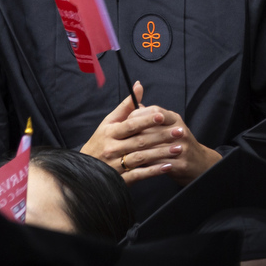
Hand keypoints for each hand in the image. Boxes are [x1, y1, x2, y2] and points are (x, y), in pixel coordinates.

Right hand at [80, 82, 222, 184]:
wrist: (85, 170)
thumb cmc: (101, 141)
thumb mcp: (109, 123)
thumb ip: (126, 106)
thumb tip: (139, 85)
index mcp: (109, 133)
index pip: (130, 125)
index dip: (146, 121)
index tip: (162, 116)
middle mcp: (112, 149)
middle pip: (139, 141)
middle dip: (161, 136)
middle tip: (180, 132)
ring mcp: (115, 165)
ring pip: (141, 158)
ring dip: (161, 153)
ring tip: (178, 148)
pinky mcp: (120, 179)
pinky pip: (139, 174)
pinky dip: (154, 171)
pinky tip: (168, 166)